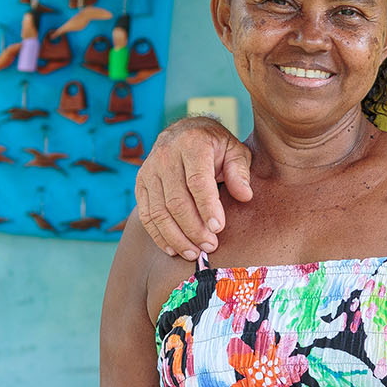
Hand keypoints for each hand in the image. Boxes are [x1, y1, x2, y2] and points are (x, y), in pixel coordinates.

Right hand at [135, 116, 252, 260]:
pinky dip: (159, 235)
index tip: (218, 229)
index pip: (198, 181)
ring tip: (194, 253)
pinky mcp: (140, 184)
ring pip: (159, 212)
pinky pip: (146, 215)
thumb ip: (240, 172)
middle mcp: (166, 155)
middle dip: (194, 229)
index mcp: (192, 144)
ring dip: (176, 237)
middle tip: (210, 246)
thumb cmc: (215, 146)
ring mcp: (149, 170)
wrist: (184, 132)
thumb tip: (245, 196)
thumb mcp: (235, 151)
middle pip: (177, 201)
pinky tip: (174, 249)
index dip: (208, 207)